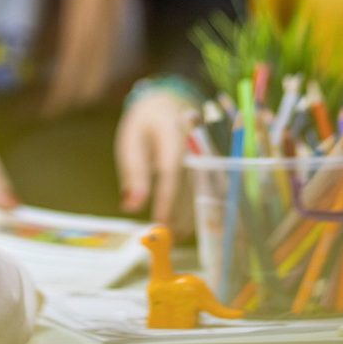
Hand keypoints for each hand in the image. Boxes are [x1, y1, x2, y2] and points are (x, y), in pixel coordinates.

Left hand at [115, 91, 194, 229]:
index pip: (172, 171)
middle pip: (189, 186)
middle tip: (163, 241)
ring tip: (171, 239)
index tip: (158, 224)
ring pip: (200, 193)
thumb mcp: (131, 141)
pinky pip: (205, 192)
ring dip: (187, 218)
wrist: (170, 102)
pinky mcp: (211, 166)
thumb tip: (131, 206)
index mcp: (174, 134)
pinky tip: (184, 228)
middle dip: (177, 216)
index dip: (166, 200)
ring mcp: (207, 156)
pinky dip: (194, 211)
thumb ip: (133, 172)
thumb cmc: (146, 123)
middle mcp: (196, 146)